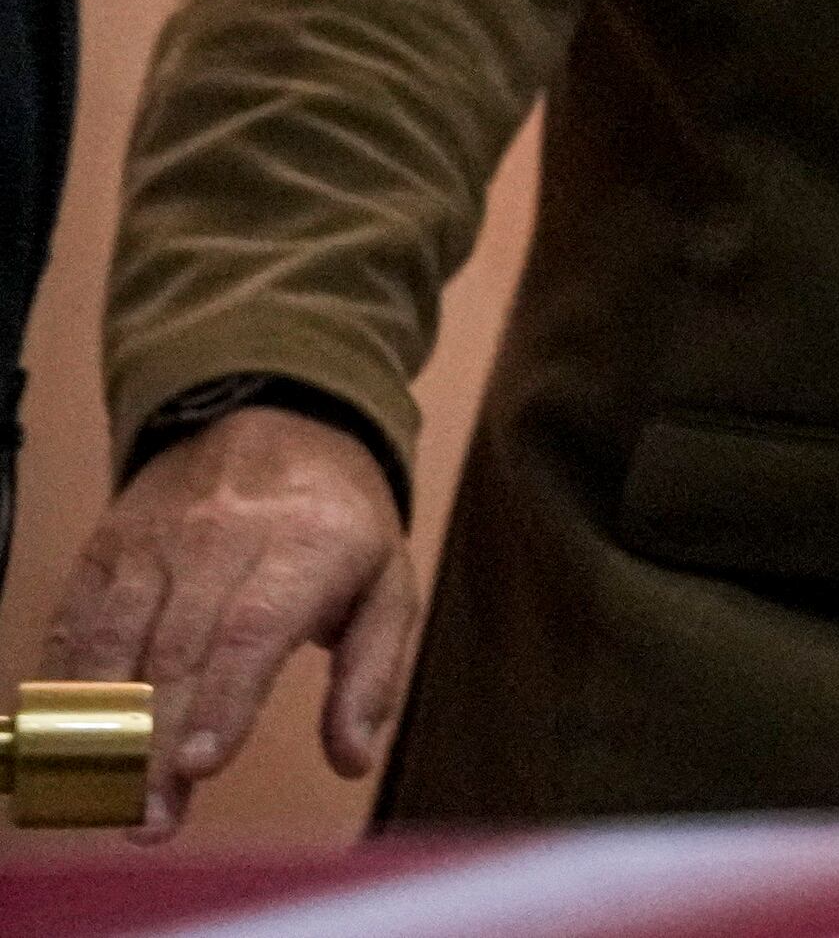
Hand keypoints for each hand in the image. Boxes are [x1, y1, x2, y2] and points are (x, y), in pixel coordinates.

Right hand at [40, 406, 416, 837]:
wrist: (275, 415)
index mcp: (307, 545)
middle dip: (156, 744)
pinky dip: (59, 689)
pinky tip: (56, 745)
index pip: (253, 629)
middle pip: (178, 652)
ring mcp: (156, 541)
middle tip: (148, 819)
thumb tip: (353, 756)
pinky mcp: (106, 549)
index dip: (223, 700)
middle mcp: (223, 537)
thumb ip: (372, 674)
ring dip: (101, 729)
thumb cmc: (336, 522)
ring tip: (100, 799)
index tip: (199, 767)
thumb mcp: (386, 582)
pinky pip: (73, 624)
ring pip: (115, 642)